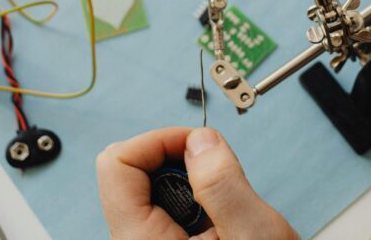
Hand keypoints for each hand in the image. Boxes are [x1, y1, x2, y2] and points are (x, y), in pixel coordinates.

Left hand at [96, 127, 298, 238]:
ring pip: (147, 194)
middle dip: (178, 164)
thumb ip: (223, 182)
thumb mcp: (253, 235)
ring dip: (189, 188)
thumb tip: (199, 141)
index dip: (159, 140)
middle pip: (128, 174)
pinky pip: (161, 215)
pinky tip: (218, 229)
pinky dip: (192, 208)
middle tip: (220, 182)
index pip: (116, 164)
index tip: (199, 144)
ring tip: (224, 214)